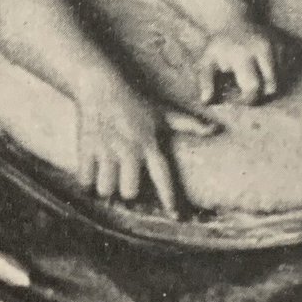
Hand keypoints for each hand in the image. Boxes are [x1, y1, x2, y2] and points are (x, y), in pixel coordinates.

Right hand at [74, 68, 217, 215]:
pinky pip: (85, 180)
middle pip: (130, 191)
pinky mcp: (87, 147)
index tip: (175, 216)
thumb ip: (188, 125)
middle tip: (124, 185)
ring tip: (106, 181)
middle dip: (127, 193)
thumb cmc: (135, 101)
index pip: (163, 176)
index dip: (169, 198)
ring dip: (106, 189)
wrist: (100, 84)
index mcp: (150, 143)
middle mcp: (130, 149)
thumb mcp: (162, 112)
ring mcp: (107, 149)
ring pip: (106, 189)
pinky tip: (90, 176)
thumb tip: (215, 130)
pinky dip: (87, 183)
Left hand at [198, 20, 277, 105]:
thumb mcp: (207, 61)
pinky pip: (286, 70)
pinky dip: (276, 75)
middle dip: (261, 95)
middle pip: (272, 86)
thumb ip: (205, 81)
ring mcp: (275, 46)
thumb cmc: (219, 46)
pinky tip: (262, 70)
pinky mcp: (283, 45)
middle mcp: (262, 49)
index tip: (239, 100)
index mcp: (243, 55)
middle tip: (248, 92)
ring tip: (254, 79)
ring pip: (281, 80)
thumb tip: (206, 101)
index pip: (253, 87)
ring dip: (269, 85)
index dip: (248, 99)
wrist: (234, 20)